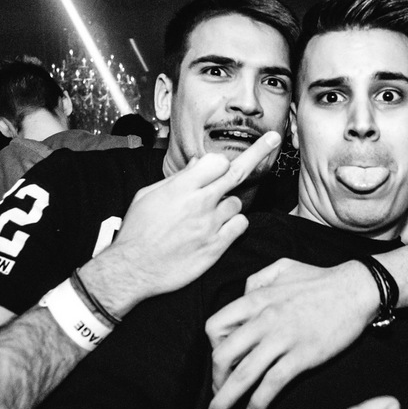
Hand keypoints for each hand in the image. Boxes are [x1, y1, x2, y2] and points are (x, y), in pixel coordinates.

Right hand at [80, 132, 282, 317]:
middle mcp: (199, 202)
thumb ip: (178, 178)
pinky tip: (217, 231)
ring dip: (227, 206)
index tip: (220, 166)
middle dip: (258, 150)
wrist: (133, 269)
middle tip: (274, 138)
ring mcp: (210, 225)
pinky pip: (241, 226)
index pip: (216, 161)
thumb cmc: (138, 231)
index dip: (218, 163)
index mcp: (181, 187)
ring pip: (237, 203)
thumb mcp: (149, 196)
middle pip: (237, 172)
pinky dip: (234, 225)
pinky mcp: (217, 246)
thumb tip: (200, 162)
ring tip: (206, 218)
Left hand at [206, 259, 377, 408]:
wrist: (356, 289)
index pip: (214, 327)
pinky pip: (272, 384)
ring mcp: (282, 339)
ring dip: (227, 400)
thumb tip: (242, 297)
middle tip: (220, 393)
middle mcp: (263, 319)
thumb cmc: (320, 280)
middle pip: (222, 355)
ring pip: (243, 375)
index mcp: (256, 298)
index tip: (224, 360)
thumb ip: (256, 281)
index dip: (213, 347)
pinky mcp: (302, 356)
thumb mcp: (281, 268)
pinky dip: (258, 403)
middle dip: (216, 380)